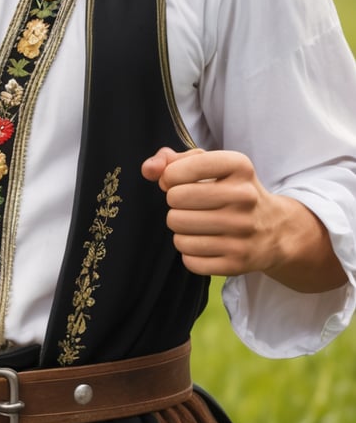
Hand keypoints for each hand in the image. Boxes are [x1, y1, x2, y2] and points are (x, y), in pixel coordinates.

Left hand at [141, 146, 345, 291]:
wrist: (275, 229)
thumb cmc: (230, 190)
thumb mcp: (209, 165)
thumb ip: (171, 160)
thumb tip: (148, 169)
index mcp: (239, 166)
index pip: (180, 169)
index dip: (169, 177)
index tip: (176, 181)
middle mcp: (245, 197)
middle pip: (176, 200)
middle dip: (173, 203)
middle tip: (186, 205)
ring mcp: (243, 232)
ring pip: (179, 232)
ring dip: (179, 228)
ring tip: (193, 223)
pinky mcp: (239, 262)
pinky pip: (189, 260)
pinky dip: (188, 252)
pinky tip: (203, 242)